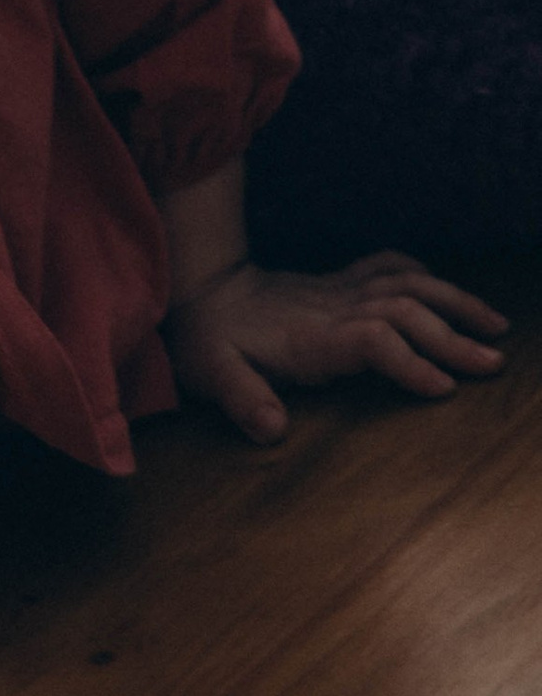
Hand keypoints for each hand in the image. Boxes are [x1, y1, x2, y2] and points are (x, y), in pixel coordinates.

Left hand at [167, 250, 507, 443]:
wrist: (200, 287)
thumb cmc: (207, 338)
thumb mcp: (211, 372)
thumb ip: (241, 399)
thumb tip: (272, 429)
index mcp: (311, 334)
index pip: (371, 340)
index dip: (408, 361)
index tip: (445, 386)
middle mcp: (334, 307)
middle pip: (403, 311)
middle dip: (451, 335)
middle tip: (494, 363)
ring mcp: (340, 290)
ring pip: (406, 283)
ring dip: (453, 300)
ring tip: (496, 325)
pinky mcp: (340, 282)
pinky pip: (387, 266)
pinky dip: (421, 273)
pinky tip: (445, 289)